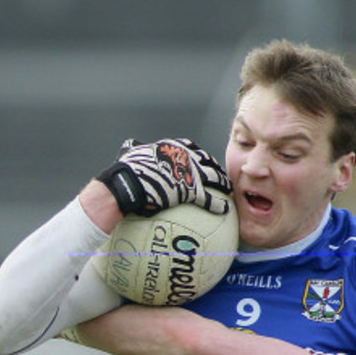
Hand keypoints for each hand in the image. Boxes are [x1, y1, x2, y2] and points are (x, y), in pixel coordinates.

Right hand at [97, 138, 232, 215]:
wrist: (128, 182)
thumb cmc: (126, 169)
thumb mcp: (130, 154)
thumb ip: (134, 149)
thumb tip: (129, 145)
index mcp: (172, 147)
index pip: (190, 148)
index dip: (198, 155)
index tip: (202, 160)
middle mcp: (185, 157)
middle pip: (206, 161)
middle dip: (214, 167)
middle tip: (219, 174)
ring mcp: (190, 173)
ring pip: (213, 177)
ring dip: (223, 183)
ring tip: (229, 189)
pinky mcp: (191, 190)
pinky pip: (209, 198)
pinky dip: (218, 204)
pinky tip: (225, 209)